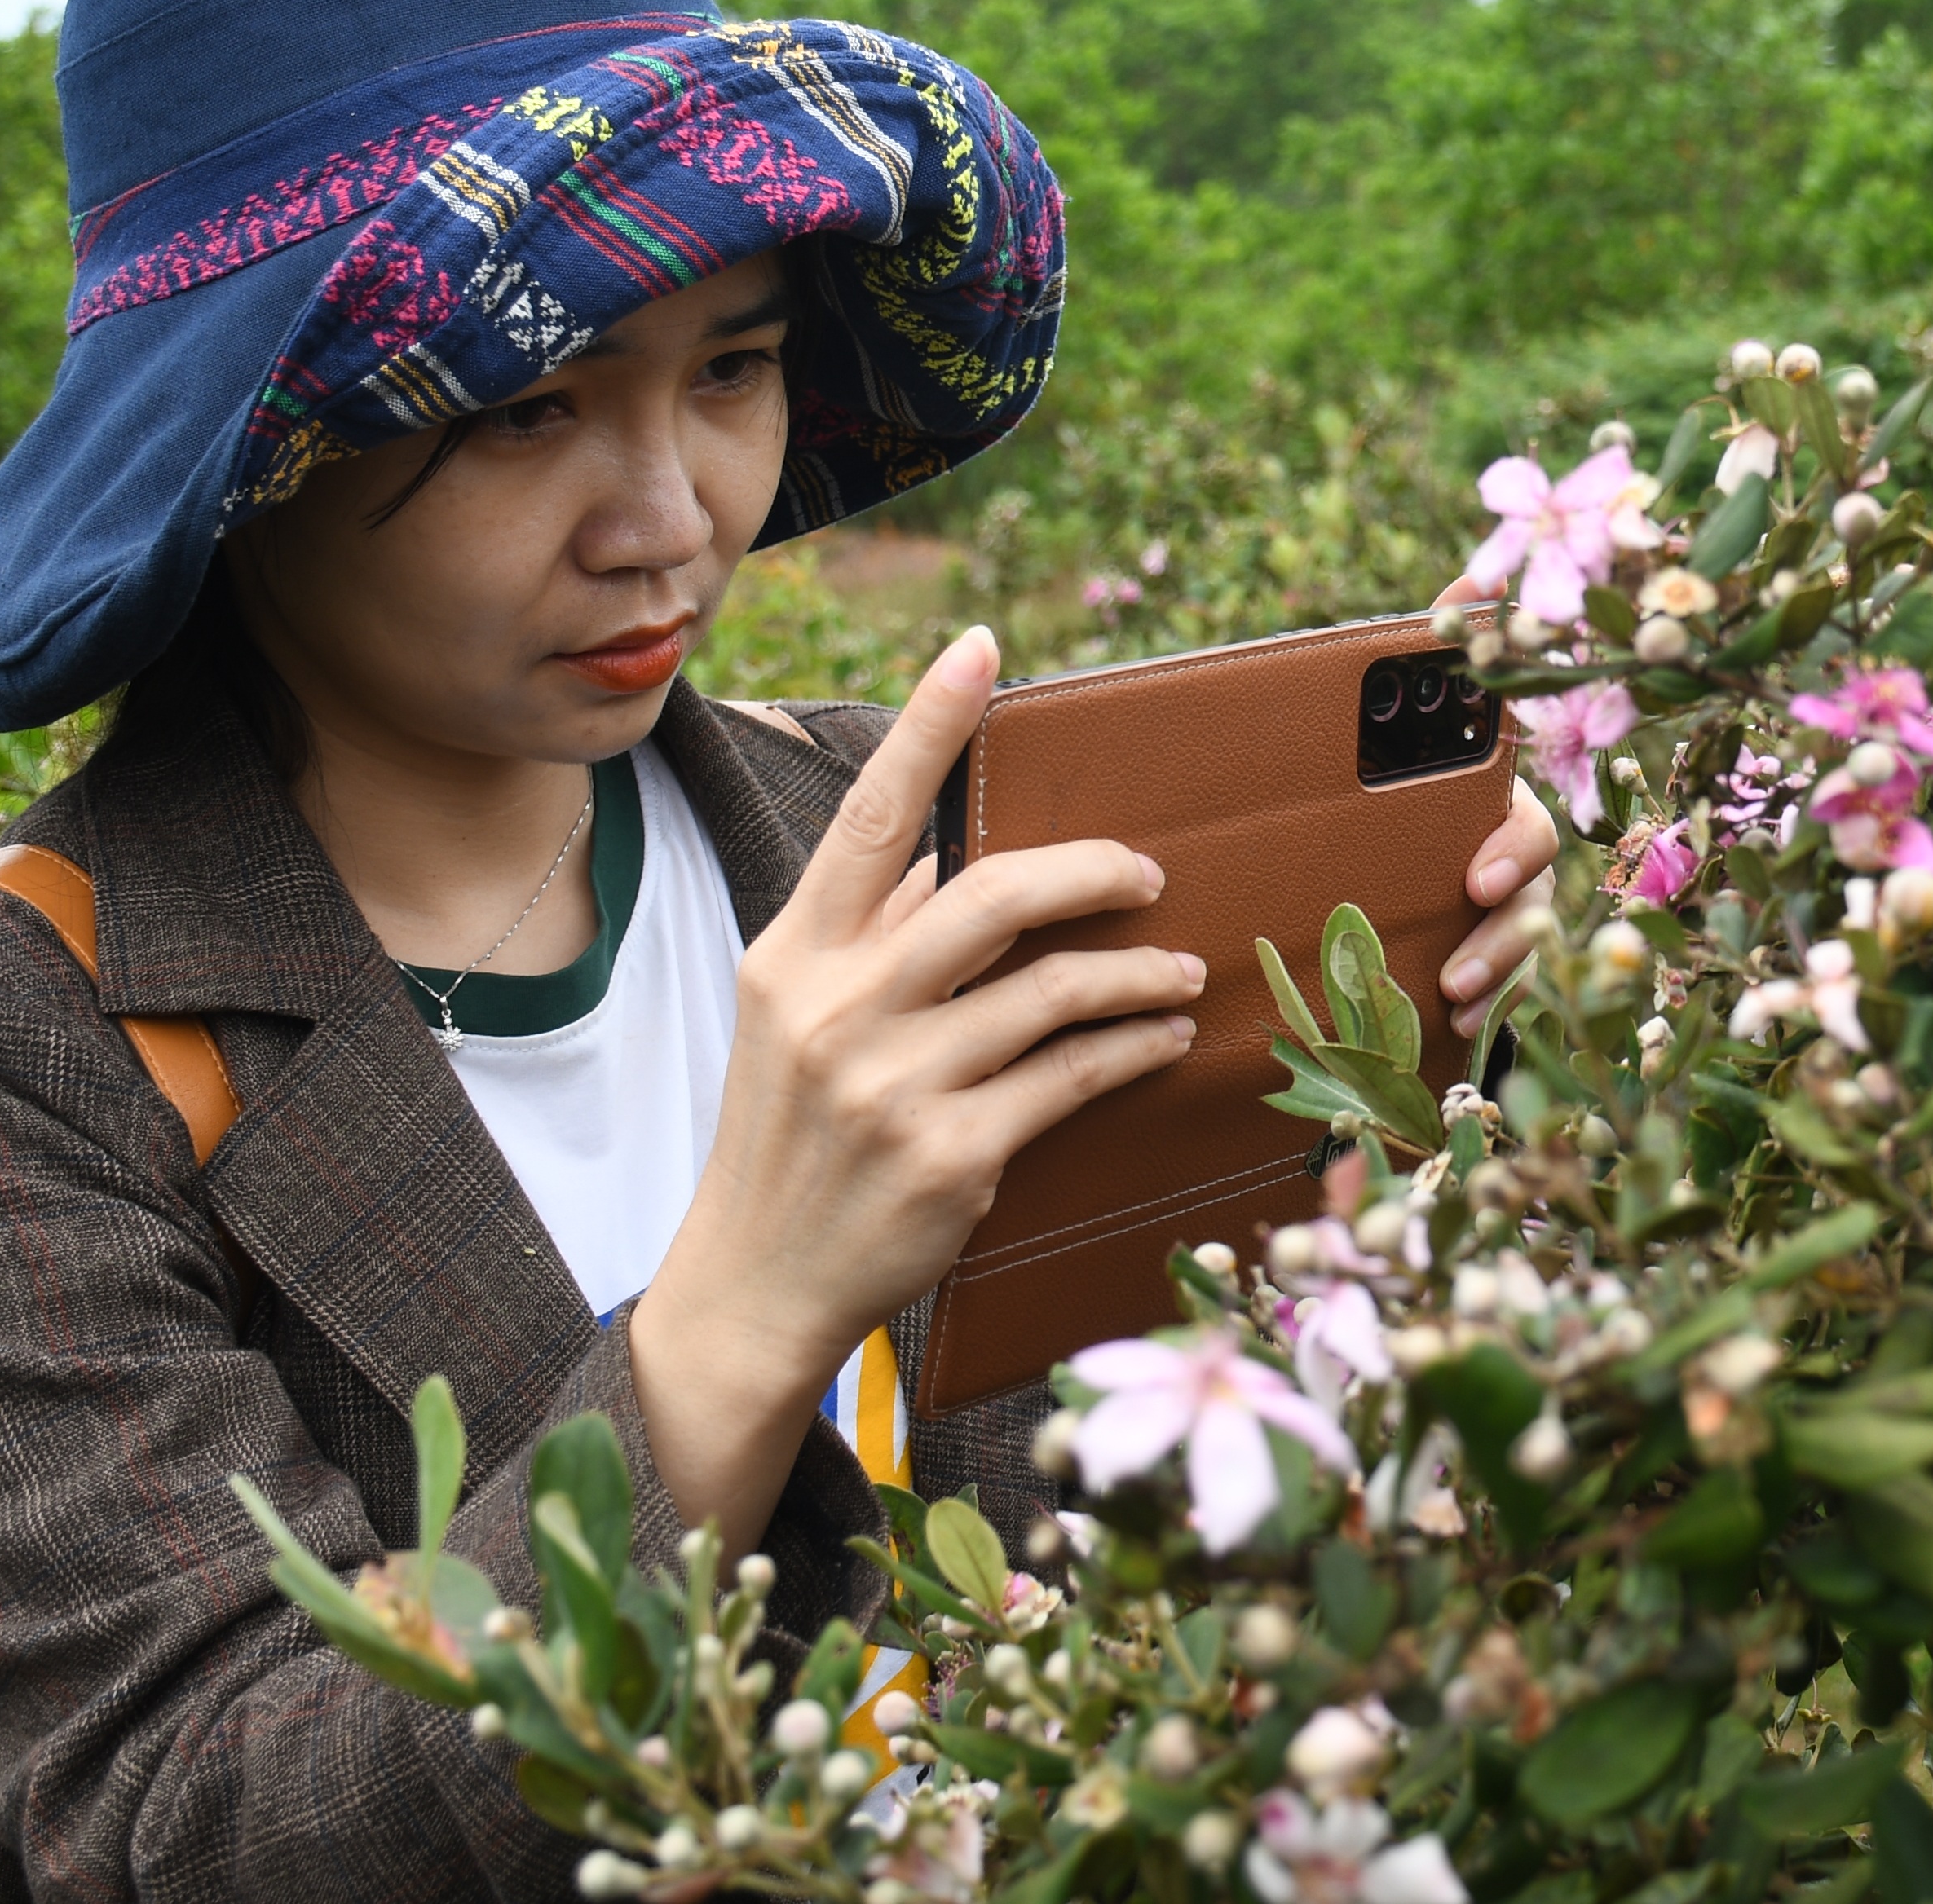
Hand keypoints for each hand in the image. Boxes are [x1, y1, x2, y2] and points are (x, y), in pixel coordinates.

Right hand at [629, 627, 1203, 1549]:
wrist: (755, 1284)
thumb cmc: (791, 1135)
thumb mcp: (793, 1018)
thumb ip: (873, 933)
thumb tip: (960, 853)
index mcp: (793, 955)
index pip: (869, 817)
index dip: (929, 725)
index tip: (981, 647)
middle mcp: (835, 1008)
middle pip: (991, 892)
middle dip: (1090, 869)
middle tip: (1149, 869)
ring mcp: (891, 1085)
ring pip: (1051, 987)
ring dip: (1136, 972)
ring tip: (1177, 971)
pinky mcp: (950, 1156)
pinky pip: (1073, 1074)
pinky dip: (1132, 1046)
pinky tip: (1161, 1036)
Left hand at [1430, 570, 1560, 1043]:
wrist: (1350, 851)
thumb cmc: (1383, 784)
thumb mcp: (1385, 730)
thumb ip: (1437, 660)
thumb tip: (1468, 573)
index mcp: (1479, 804)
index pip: (1520, 822)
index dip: (1511, 848)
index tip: (1479, 879)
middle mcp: (1501, 859)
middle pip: (1530, 903)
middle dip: (1509, 930)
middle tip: (1460, 966)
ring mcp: (1499, 915)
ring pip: (1524, 950)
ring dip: (1496, 975)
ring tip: (1451, 997)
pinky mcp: (1482, 963)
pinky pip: (1502, 992)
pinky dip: (1485, 1008)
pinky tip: (1453, 1024)